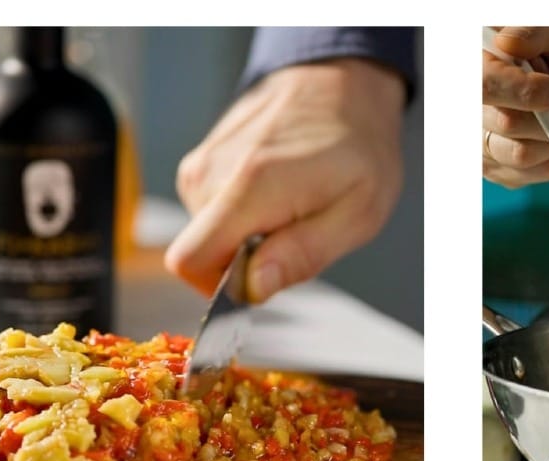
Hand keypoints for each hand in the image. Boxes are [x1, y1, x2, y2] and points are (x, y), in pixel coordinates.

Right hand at [165, 58, 404, 301]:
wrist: (341, 84)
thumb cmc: (358, 148)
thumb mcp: (357, 213)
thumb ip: (302, 255)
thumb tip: (252, 288)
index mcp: (249, 187)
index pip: (190, 262)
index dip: (221, 288)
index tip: (266, 276)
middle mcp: (212, 172)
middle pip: (204, 253)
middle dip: (247, 260)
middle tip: (297, 230)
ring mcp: (203, 162)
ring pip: (209, 233)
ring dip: (249, 235)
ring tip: (293, 205)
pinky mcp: (202, 159)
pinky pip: (211, 209)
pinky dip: (244, 211)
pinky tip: (278, 190)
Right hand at [482, 27, 548, 187]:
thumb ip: (537, 33)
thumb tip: (510, 44)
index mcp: (478, 63)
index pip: (486, 85)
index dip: (524, 93)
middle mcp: (469, 104)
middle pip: (504, 124)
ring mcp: (478, 138)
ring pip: (515, 155)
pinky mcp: (492, 165)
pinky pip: (520, 176)